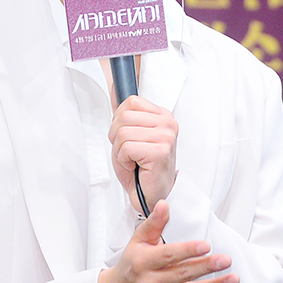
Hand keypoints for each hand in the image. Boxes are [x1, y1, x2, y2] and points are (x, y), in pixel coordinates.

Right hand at [98, 201, 238, 282]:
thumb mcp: (137, 240)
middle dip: (206, 267)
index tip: (206, 245)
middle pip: (182, 275)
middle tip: (225, 260)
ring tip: (231, 279)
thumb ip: (153, 223)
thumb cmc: (130, 265)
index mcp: (143, 262)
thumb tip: (163, 205)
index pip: (168, 255)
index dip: (188, 251)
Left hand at [109, 95, 177, 211]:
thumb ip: (125, 112)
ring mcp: (166, 137)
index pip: (130, 102)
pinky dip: (123, 161)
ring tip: (132, 160)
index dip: (119, 121)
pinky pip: (126, 148)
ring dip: (119, 151)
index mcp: (163, 115)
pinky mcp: (160, 152)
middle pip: (123, 116)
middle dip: (116, 138)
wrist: (152, 195)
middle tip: (128, 153)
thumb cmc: (141, 167)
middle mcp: (168, 123)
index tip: (127, 137)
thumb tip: (114, 87)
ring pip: (122, 133)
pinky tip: (135, 167)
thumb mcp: (131, 134)